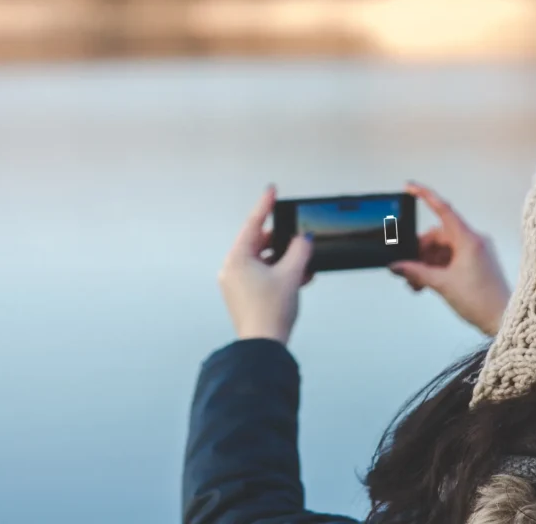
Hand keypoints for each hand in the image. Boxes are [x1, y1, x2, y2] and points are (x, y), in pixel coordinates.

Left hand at [218, 186, 313, 344]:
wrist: (263, 346)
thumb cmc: (270, 312)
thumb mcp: (291, 275)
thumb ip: (299, 250)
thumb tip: (302, 239)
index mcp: (237, 259)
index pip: (253, 224)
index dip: (266, 205)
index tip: (272, 190)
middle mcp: (232, 269)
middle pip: (258, 243)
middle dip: (281, 241)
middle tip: (296, 238)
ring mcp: (236, 284)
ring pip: (263, 261)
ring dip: (284, 260)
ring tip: (303, 264)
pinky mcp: (244, 296)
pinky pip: (262, 276)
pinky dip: (279, 273)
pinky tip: (298, 278)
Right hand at [389, 182, 510, 335]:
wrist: (504, 320)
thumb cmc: (481, 301)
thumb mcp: (442, 285)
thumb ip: (416, 272)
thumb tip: (397, 266)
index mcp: (469, 239)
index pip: (443, 209)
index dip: (425, 195)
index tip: (409, 186)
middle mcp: (475, 240)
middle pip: (438, 235)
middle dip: (420, 251)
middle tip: (407, 270)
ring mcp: (477, 251)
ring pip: (443, 248)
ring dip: (427, 263)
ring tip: (417, 283)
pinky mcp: (478, 262)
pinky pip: (452, 257)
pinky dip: (438, 268)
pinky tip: (428, 283)